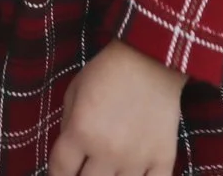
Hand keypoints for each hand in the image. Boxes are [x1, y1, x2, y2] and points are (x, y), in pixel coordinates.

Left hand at [50, 42, 184, 175]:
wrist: (151, 58)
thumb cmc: (107, 71)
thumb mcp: (74, 92)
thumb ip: (67, 128)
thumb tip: (67, 158)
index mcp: (81, 132)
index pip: (60, 172)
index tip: (63, 173)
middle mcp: (107, 150)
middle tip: (87, 168)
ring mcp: (137, 158)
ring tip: (108, 169)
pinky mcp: (162, 158)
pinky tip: (132, 174)